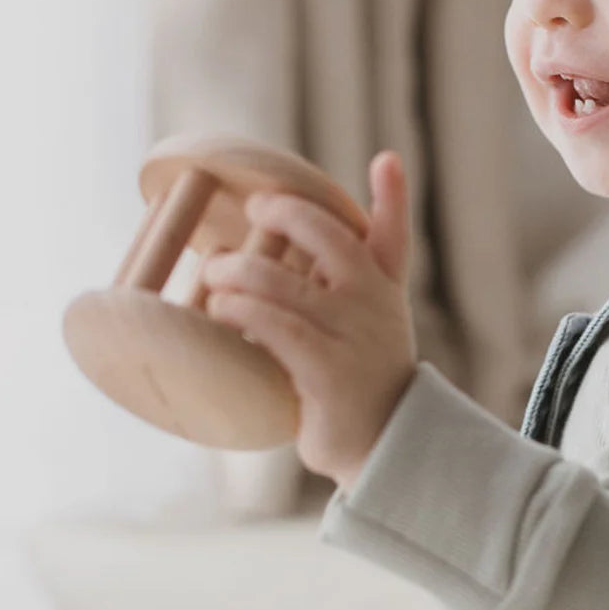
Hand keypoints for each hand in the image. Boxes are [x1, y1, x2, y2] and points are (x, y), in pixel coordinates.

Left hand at [202, 150, 418, 486]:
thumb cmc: (353, 383)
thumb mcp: (357, 330)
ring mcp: (354, 339)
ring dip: (240, 270)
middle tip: (255, 206)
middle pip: (334, 241)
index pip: (394, 237)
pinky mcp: (327, 374)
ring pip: (287, 284)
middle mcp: (374, 308)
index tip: (386, 160)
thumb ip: (333, 290)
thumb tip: (277, 256)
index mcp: (383, 293)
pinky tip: (222, 306)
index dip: (392, 197)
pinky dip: (242, 309)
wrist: (378, 449)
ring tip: (214, 271)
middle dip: (290, 213)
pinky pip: (277, 327)